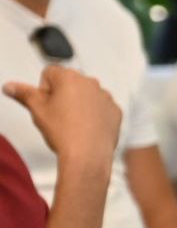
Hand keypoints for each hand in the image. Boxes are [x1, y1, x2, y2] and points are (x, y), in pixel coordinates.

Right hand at [2, 65, 120, 173]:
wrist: (88, 155)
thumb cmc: (62, 131)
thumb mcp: (37, 110)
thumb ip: (23, 94)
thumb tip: (9, 86)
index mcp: (70, 77)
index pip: (49, 73)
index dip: (44, 89)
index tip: (47, 105)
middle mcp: (91, 82)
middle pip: (68, 83)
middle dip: (61, 95)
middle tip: (58, 115)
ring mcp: (106, 96)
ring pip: (85, 95)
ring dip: (78, 104)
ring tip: (72, 124)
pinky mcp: (116, 110)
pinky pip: (100, 107)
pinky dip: (93, 115)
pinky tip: (87, 128)